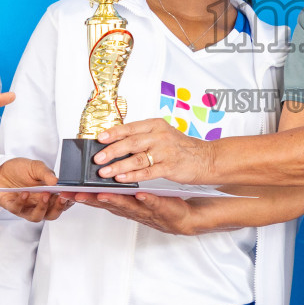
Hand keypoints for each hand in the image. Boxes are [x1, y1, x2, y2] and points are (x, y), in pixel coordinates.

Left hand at [0, 158, 69, 221]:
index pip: (62, 202)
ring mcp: (26, 207)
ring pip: (36, 217)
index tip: (71, 195)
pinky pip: (18, 210)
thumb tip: (57, 181)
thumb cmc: (19, 169)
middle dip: (58, 208)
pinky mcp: (12, 207)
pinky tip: (24, 193)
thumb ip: (46, 173)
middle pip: (52, 214)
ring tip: (44, 195)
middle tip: (60, 198)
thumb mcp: (35, 166)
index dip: (68, 201)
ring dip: (42, 208)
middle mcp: (38, 203)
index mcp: (48, 194)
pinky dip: (22, 202)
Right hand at [67, 191, 200, 233]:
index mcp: (123, 203)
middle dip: (91, 200)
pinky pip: (153, 203)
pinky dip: (146, 200)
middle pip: (108, 204)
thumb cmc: (157, 201)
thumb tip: (104, 170)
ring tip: (102, 194)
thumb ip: (119, 186)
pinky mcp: (161, 208)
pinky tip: (141, 194)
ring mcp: (145, 210)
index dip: (82, 196)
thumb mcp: (134, 193)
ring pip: (127, 206)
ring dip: (114, 201)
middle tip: (75, 194)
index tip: (65, 192)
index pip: (99, 199)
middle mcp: (130, 208)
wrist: (183, 215)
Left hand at [93, 117, 215, 184]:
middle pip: (132, 142)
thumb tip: (116, 142)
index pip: (131, 127)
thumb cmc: (181, 148)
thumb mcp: (162, 135)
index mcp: (156, 125)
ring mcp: (166, 152)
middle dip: (112, 150)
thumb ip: (142, 136)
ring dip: (118, 166)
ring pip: (137, 158)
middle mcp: (160, 136)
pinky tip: (122, 179)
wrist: (206, 158)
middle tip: (97, 158)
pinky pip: (148, 172)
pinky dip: (133, 176)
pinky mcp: (170, 167)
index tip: (99, 138)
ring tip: (104, 172)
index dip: (114, 133)